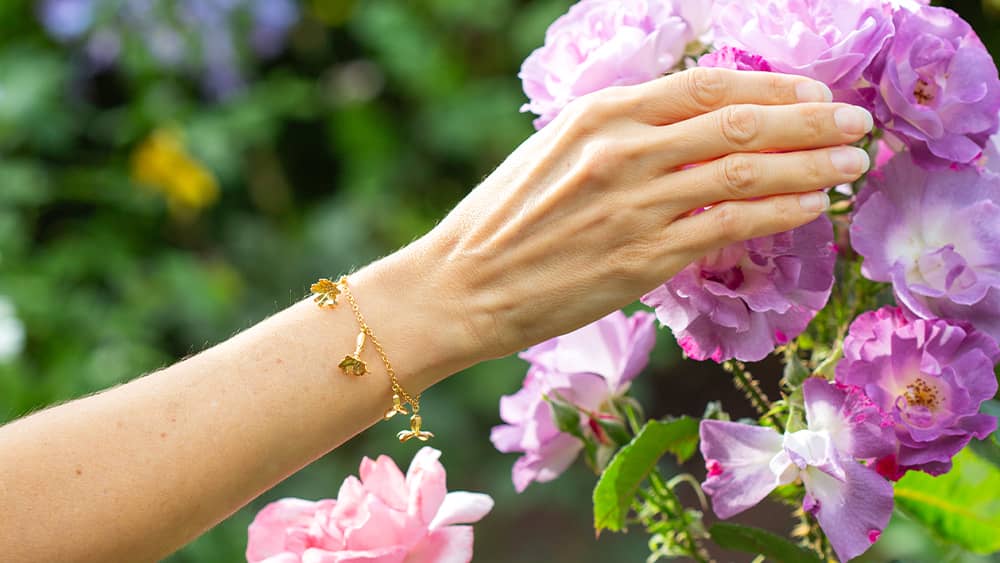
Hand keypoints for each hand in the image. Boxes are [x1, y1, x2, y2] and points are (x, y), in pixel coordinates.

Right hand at [370, 68, 872, 369]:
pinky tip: (811, 207)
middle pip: (740, 122)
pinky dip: (779, 212)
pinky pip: (729, 225)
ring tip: (853, 163)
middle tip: (856, 123)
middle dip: (811, 120)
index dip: (771, 87)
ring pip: (746, 172)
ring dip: (811, 165)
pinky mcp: (642, 259)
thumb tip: (694, 124)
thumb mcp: (555, 152)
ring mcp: (635, 205)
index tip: (813, 93)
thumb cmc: (502, 221)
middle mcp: (622, 150)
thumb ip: (621, 133)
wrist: (461, 287)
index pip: (707, 86)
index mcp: (598, 114)